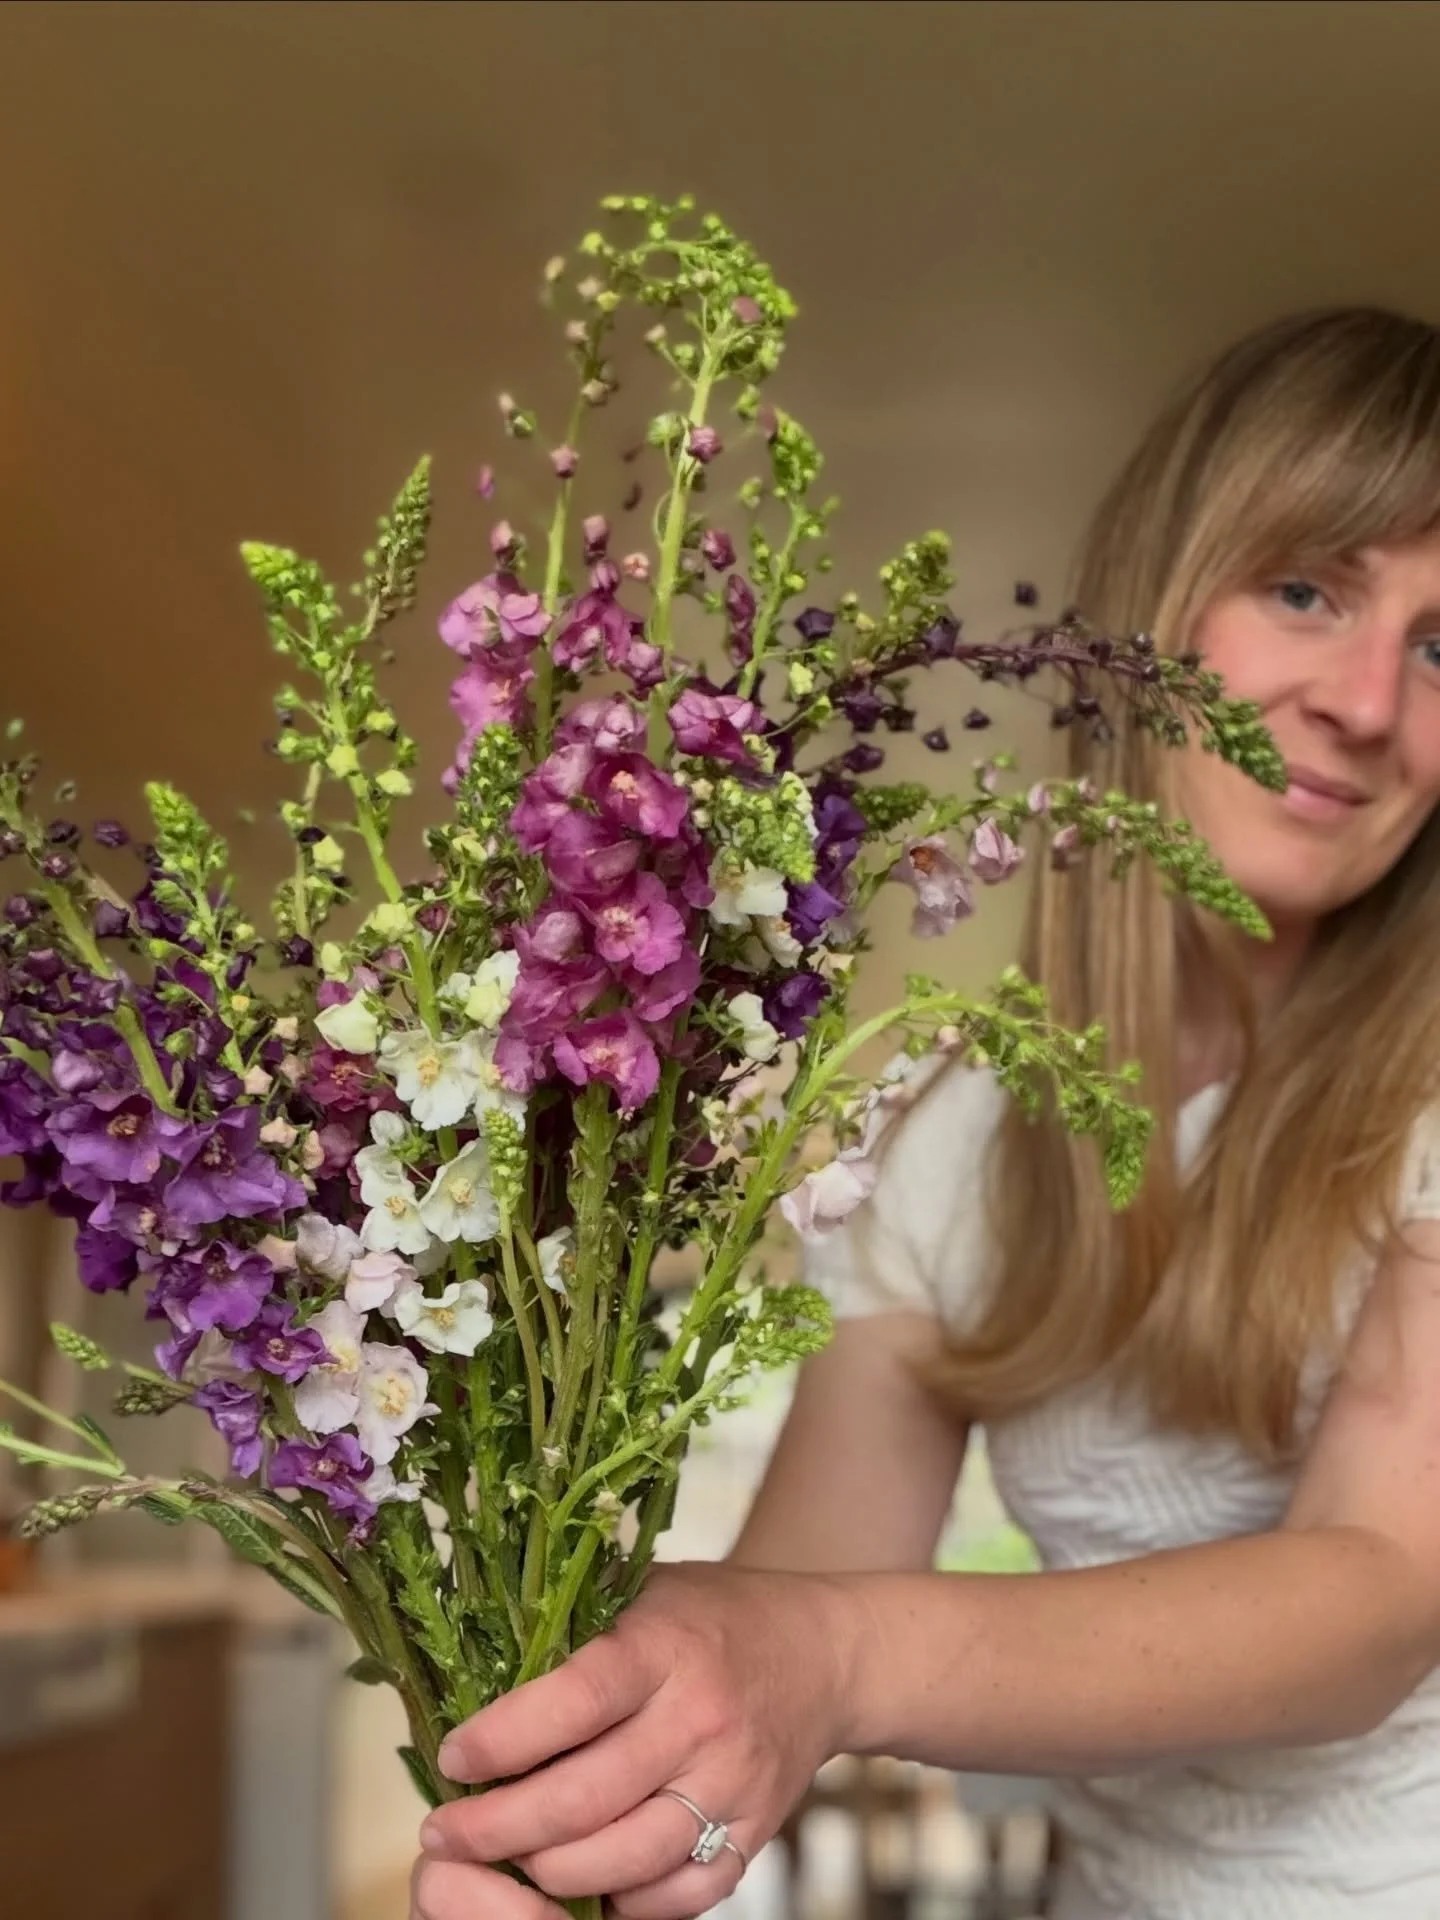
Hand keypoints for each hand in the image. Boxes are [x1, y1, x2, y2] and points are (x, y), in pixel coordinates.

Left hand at [410, 1561, 862, 1919]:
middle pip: (586, 1798)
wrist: (822, 1654)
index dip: (504, 1737)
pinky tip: (577, 1881)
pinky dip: (617, 1901)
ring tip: (502, 1859)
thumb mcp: (644, 1591)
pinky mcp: (753, 1835)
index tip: (452, 1757)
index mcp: (667, 1647)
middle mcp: (702, 1720)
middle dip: (498, 1828)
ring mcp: (732, 1786)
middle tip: (445, 1833)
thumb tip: (466, 1665)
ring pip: (622, 1860)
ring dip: (545, 1873)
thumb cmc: (711, 1617)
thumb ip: (571, 1627)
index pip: (576, 1700)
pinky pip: (675, 1897)